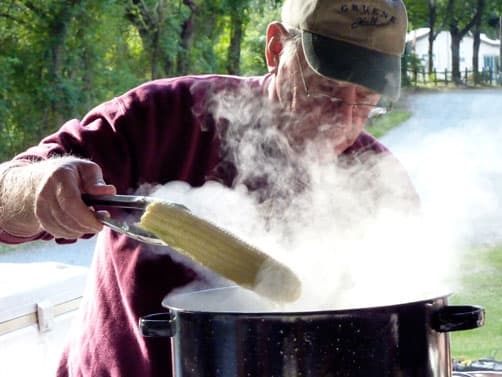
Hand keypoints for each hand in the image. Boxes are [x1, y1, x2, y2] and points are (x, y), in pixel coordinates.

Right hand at [0, 157, 115, 238]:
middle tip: (99, 225)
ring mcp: (39, 206)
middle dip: (85, 226)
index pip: (71, 203)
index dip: (86, 217)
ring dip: (79, 231)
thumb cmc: (70, 173)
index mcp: (59, 177)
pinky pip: (56, 231)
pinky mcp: (39, 218)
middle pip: (65, 219)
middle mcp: (45, 192)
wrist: (43, 177)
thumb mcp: (86, 169)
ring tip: (90, 223)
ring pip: (61, 228)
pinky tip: (79, 226)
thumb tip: (109, 191)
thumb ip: (97, 182)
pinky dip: (70, 233)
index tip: (100, 224)